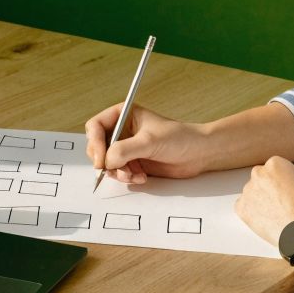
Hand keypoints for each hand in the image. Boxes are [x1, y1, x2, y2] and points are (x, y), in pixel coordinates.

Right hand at [84, 104, 214, 183]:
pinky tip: (141, 177)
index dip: (95, 143)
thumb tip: (106, 161)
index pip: (95, 126)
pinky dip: (126, 177)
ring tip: (133, 175)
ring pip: (106, 162)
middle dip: (105, 161)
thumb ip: (124, 150)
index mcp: (123, 115)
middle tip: (116, 170)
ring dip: (117, 172)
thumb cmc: (179, 138)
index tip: (101, 160)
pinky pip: (118, 172)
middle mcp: (122, 131)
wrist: (198, 154)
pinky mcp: (133, 162)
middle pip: (97, 146)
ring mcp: (126, 148)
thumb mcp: (149, 141)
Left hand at [235, 156, 293, 246]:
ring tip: (275, 214)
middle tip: (279, 202)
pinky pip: (243, 207)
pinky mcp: (241, 207)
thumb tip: (281, 183)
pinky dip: (252, 213)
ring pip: (252, 193)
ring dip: (260, 200)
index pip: (273, 169)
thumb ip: (288, 179)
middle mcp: (258, 173)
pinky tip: (266, 219)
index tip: (285, 190)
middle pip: (260, 178)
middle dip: (267, 188)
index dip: (280, 181)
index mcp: (275, 164)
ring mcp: (248, 190)